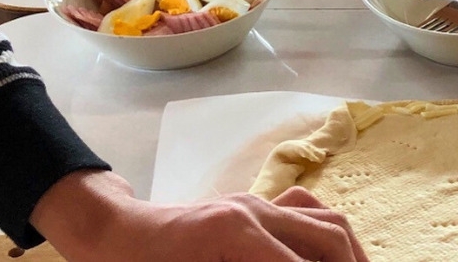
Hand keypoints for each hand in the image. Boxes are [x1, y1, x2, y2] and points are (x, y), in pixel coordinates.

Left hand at [33, 171, 368, 261]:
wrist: (109, 235)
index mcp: (236, 234)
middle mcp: (254, 210)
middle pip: (328, 237)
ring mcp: (256, 202)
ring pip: (325, 218)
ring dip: (348, 251)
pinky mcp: (252, 205)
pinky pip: (305, 208)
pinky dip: (327, 233)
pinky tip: (330, 256)